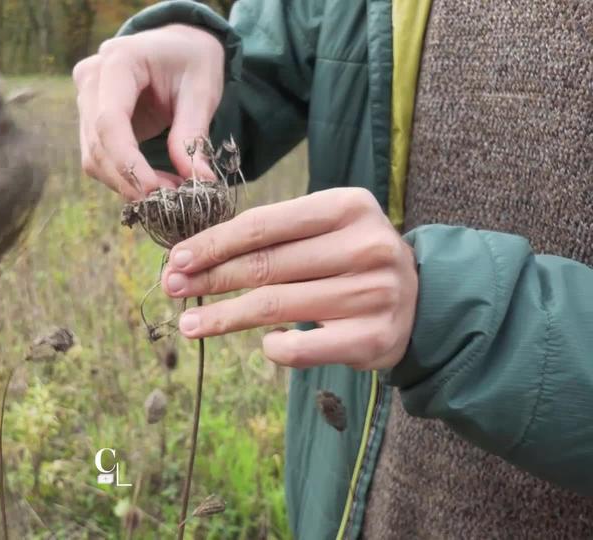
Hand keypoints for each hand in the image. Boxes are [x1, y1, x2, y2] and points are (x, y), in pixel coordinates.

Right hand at [73, 24, 223, 199]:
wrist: (178, 46)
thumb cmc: (192, 61)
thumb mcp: (202, 91)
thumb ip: (193, 134)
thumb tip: (197, 182)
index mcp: (118, 60)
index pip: (109, 121)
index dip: (128, 163)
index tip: (155, 194)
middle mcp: (91, 78)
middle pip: (97, 144)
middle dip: (131, 180)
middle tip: (169, 202)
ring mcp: (85, 99)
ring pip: (93, 157)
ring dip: (127, 183)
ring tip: (169, 192)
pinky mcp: (89, 120)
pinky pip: (99, 158)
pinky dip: (125, 178)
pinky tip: (155, 184)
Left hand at [160, 188, 418, 370]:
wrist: (422, 299)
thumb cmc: (351, 257)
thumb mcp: (324, 228)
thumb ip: (272, 235)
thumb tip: (194, 257)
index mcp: (348, 206)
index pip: (264, 225)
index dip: (214, 243)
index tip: (178, 258)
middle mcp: (365, 246)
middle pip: (266, 266)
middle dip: (210, 278)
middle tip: (171, 289)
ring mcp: (373, 294)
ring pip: (276, 307)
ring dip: (223, 318)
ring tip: (189, 324)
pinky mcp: (373, 338)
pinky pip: (302, 348)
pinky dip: (273, 347)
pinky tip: (262, 343)